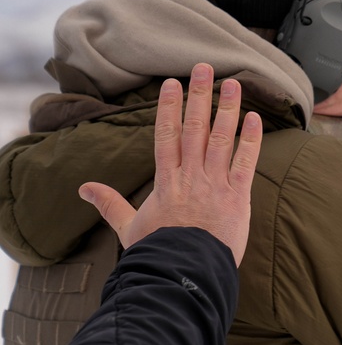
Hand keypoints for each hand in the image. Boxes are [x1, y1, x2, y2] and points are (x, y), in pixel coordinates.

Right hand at [78, 63, 261, 265]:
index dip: (169, 107)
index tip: (172, 84)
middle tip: (204, 68)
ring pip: (222, 139)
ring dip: (228, 109)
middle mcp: (190, 176)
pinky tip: (255, 118)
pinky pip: (246, 162)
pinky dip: (251, 139)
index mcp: (165, 181)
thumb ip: (110, 204)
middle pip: (194, 128)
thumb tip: (83, 189)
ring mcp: (214, 185)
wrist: (183, 276)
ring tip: (233, 83)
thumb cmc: (157, 254)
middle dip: (199, 96)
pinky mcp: (237, 197)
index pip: (166, 135)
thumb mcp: (128, 227)